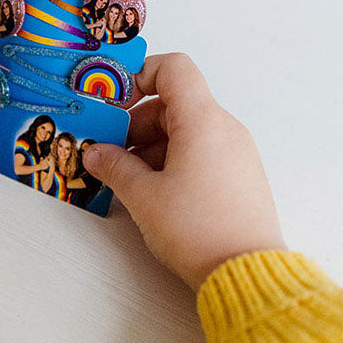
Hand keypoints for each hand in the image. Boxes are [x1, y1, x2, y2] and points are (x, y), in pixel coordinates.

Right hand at [83, 53, 284, 289]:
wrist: (246, 273)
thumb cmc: (198, 230)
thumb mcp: (143, 196)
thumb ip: (114, 166)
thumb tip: (96, 153)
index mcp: (203, 121)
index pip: (174, 69)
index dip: (139, 76)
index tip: (115, 102)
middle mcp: (225, 129)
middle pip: (175, 104)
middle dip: (137, 123)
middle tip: (110, 152)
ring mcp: (237, 153)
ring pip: (186, 130)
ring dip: (152, 145)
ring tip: (129, 179)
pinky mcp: (240, 177)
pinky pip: (202, 152)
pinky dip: (173, 160)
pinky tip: (155, 192)